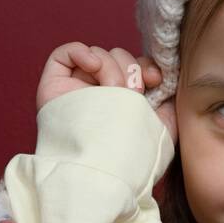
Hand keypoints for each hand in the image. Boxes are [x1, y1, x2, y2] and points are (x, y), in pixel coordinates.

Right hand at [36, 43, 175, 143]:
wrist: (105, 171)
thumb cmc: (134, 157)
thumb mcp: (163, 126)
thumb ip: (168, 99)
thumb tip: (165, 75)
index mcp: (126, 101)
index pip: (136, 68)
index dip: (146, 66)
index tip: (155, 79)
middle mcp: (102, 93)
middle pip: (119, 57)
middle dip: (130, 69)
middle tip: (133, 92)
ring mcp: (78, 88)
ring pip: (99, 54)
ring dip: (111, 68)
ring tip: (114, 91)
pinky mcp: (55, 85)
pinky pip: (66, 52)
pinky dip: (82, 52)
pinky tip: (94, 66)